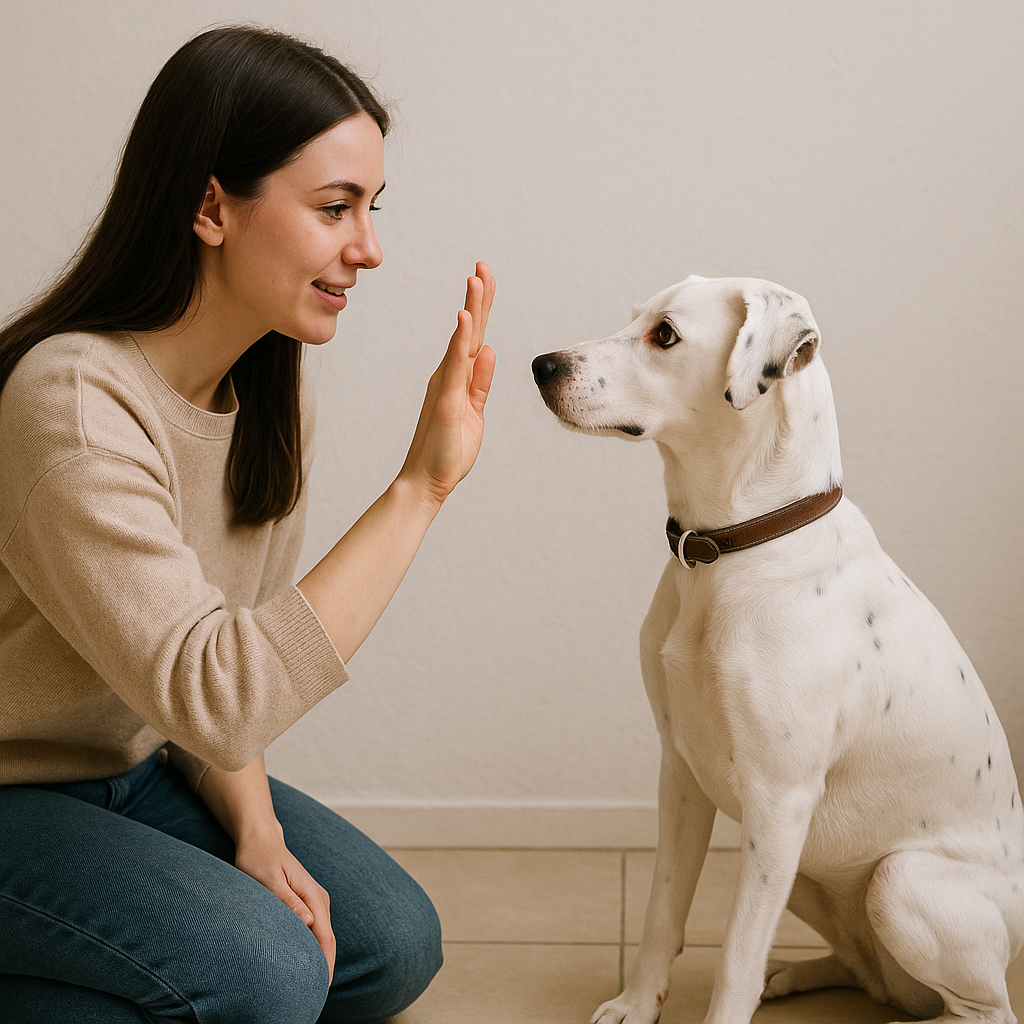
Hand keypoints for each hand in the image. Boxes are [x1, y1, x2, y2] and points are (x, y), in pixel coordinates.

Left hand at [234, 826, 336, 977]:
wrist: (260, 840)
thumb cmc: (260, 858)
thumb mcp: (269, 880)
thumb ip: (289, 901)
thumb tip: (310, 924)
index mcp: (313, 896)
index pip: (326, 938)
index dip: (326, 965)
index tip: (321, 989)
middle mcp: (319, 900)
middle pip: (327, 941)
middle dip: (324, 969)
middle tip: (313, 998)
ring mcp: (314, 901)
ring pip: (321, 937)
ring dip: (318, 961)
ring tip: (308, 987)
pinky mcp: (305, 904)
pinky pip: (314, 931)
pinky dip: (311, 949)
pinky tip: (302, 963)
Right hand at [398, 262, 496, 508]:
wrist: (427, 480)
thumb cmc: (449, 450)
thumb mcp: (475, 411)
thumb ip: (481, 382)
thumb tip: (490, 350)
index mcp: (459, 377)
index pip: (475, 336)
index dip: (482, 307)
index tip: (486, 279)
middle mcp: (450, 375)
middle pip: (469, 330)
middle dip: (477, 297)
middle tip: (482, 265)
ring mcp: (447, 386)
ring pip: (461, 341)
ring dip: (470, 309)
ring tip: (475, 279)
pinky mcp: (446, 401)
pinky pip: (455, 367)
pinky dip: (461, 342)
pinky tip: (466, 320)